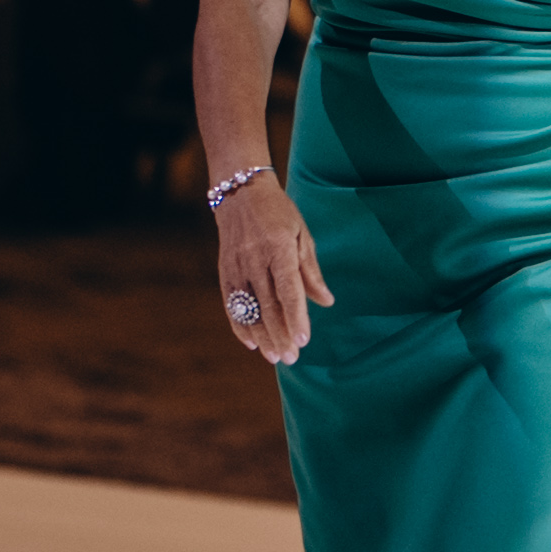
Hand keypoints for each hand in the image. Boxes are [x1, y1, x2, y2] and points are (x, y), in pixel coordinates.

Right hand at [213, 171, 329, 368]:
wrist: (240, 193)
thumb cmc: (278, 214)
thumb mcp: (302, 234)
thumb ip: (311, 271)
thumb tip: (326, 302)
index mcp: (278, 248)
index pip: (288, 290)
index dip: (296, 317)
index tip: (304, 340)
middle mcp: (254, 259)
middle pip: (268, 305)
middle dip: (280, 335)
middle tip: (291, 358)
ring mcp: (236, 266)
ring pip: (249, 309)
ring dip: (262, 336)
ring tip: (274, 357)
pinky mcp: (224, 271)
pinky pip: (231, 304)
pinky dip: (240, 325)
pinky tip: (251, 343)